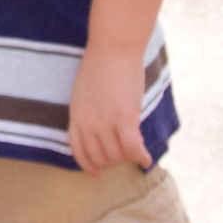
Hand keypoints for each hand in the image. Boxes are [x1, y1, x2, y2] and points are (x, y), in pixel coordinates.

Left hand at [68, 44, 152, 175]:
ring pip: (117, 156)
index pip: (79, 151)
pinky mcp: (125, 118)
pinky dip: (141, 157)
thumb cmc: (100, 65)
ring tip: (135, 154)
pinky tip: (146, 160)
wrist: (113, 47)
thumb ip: (88, 113)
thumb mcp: (84, 93)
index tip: (97, 174)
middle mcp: (88, 123)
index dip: (89, 166)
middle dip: (112, 162)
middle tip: (123, 158)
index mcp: (76, 116)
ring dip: (127, 159)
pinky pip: (132, 148)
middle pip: (100, 157)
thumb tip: (98, 130)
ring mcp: (105, 122)